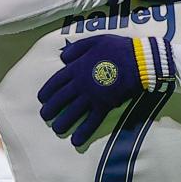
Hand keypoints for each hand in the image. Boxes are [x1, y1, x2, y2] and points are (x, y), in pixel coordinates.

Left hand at [37, 34, 173, 146]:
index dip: (47, 91)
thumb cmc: (118, 48)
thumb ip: (76, 49)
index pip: (56, 81)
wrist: (139, 61)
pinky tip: (76, 140)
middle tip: (45, 116)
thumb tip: (62, 58)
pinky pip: (92, 121)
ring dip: (63, 121)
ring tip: (57, 129)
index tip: (42, 99)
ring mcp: (92, 96)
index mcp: (77, 67)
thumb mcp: (94, 41)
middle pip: (61, 98)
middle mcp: (81, 83)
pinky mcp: (105, 105)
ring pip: (73, 111)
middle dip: (51, 108)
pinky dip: (84, 131)